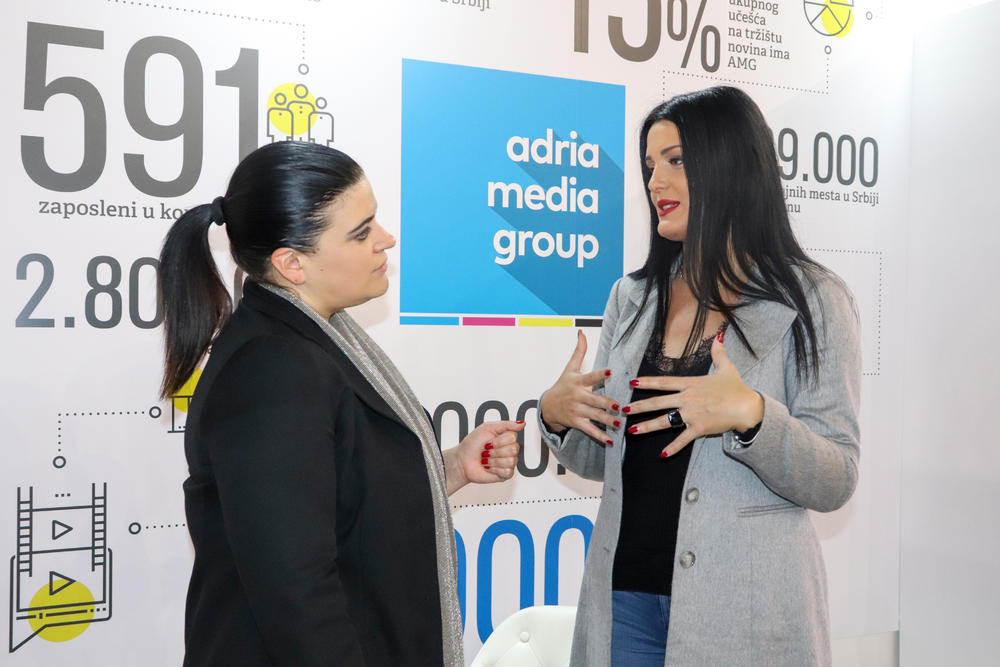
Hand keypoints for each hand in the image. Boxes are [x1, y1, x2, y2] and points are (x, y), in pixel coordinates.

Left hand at [445, 420, 523, 492]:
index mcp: (506, 437)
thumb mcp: (487, 427)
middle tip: (487, 451)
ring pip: (511, 461)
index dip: (499, 440)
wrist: (462, 460)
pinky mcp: (506, 474)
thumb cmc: (472, 444)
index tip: (489, 441)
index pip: (513, 437)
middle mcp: (509, 449)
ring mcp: (508, 462)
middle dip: (496, 450)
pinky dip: (495, 469)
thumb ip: (507, 425)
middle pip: (514, 449)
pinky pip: (508, 471)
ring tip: (486, 460)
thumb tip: (522, 423)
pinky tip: (489, 467)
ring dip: (494, 460)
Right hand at [539, 330, 619, 445]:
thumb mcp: (569, 368)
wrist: (547, 406)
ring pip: (594, 416)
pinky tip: (610, 441)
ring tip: (619, 423)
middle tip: (620, 406)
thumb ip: (579, 351)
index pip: (590, 377)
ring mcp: (576, 410)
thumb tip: (581, 332)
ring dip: (606, 420)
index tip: (611, 372)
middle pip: (594, 400)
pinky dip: (599, 436)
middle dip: (606, 403)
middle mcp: (577, 396)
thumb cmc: (562, 385)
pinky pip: (589, 430)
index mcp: (578, 382)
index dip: (601, 374)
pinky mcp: (576, 422)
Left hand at [624, 332, 763, 456]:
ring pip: (664, 421)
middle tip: (622, 410)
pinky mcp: (699, 428)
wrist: (748, 407)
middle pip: (658, 402)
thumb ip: (718, 352)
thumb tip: (720, 335)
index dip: (647, 382)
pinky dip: (673, 448)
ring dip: (647, 426)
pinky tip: (662, 454)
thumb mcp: (727, 367)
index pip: (664, 382)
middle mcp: (687, 399)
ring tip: (632, 430)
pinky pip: (683, 439)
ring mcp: (692, 414)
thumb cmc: (736, 388)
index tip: (632, 383)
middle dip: (638, 406)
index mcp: (690, 384)